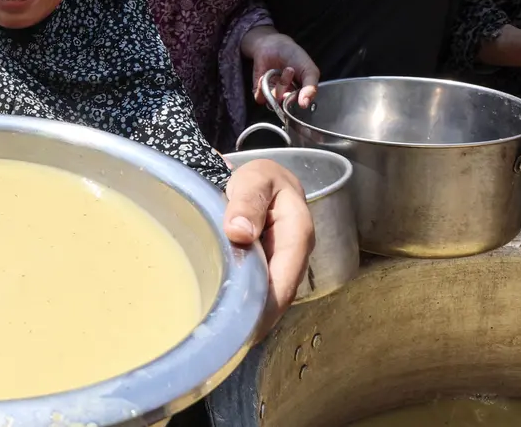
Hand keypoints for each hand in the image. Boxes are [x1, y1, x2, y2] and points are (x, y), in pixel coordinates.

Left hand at [224, 159, 313, 336]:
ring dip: (249, 317)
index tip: (243, 328)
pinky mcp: (267, 271)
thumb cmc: (261, 178)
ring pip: (267, 298)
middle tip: (226, 343)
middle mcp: (293, 257)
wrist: (262, 179)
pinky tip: (225, 319)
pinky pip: (257, 292)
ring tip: (223, 339)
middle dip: (256, 320)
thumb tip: (238, 232)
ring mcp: (280, 266)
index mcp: (297, 235)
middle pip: (277, 297)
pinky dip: (243, 305)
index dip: (266, 307)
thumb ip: (248, 199)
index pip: (284, 280)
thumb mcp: (256, 178)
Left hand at [242, 26, 319, 108]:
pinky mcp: (260, 93)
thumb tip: (305, 104)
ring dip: (277, 83)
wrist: (274, 46)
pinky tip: (265, 76)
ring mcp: (274, 96)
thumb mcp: (309, 69)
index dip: (301, 97)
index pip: (302, 105)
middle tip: (289, 69)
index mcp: (302, 94)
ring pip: (274, 100)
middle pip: (287, 103)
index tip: (301, 84)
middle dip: (287, 85)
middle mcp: (288, 97)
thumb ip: (311, 87)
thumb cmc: (295, 57)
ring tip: (279, 70)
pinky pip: (260, 99)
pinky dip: (262, 87)